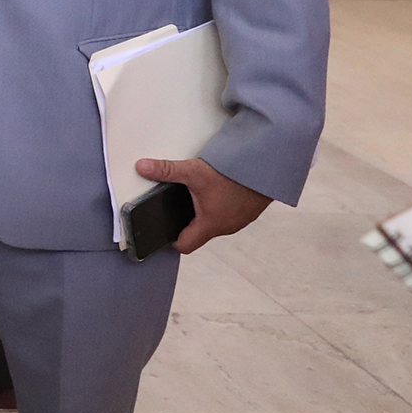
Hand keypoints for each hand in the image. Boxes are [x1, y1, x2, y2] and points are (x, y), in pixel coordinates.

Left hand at [133, 155, 272, 252]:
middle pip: (197, 233)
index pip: (184, 246)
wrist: (269, 166)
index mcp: (210, 225)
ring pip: (213, 222)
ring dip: (202, 212)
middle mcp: (225, 227)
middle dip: (183, 222)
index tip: (159, 228)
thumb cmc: (236, 174)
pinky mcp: (248, 210)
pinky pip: (228, 213)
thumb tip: (142, 167)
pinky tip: (215, 189)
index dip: (169, 240)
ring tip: (191, 195)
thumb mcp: (195, 172)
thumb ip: (167, 171)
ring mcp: (239, 220)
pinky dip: (219, 204)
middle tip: (170, 206)